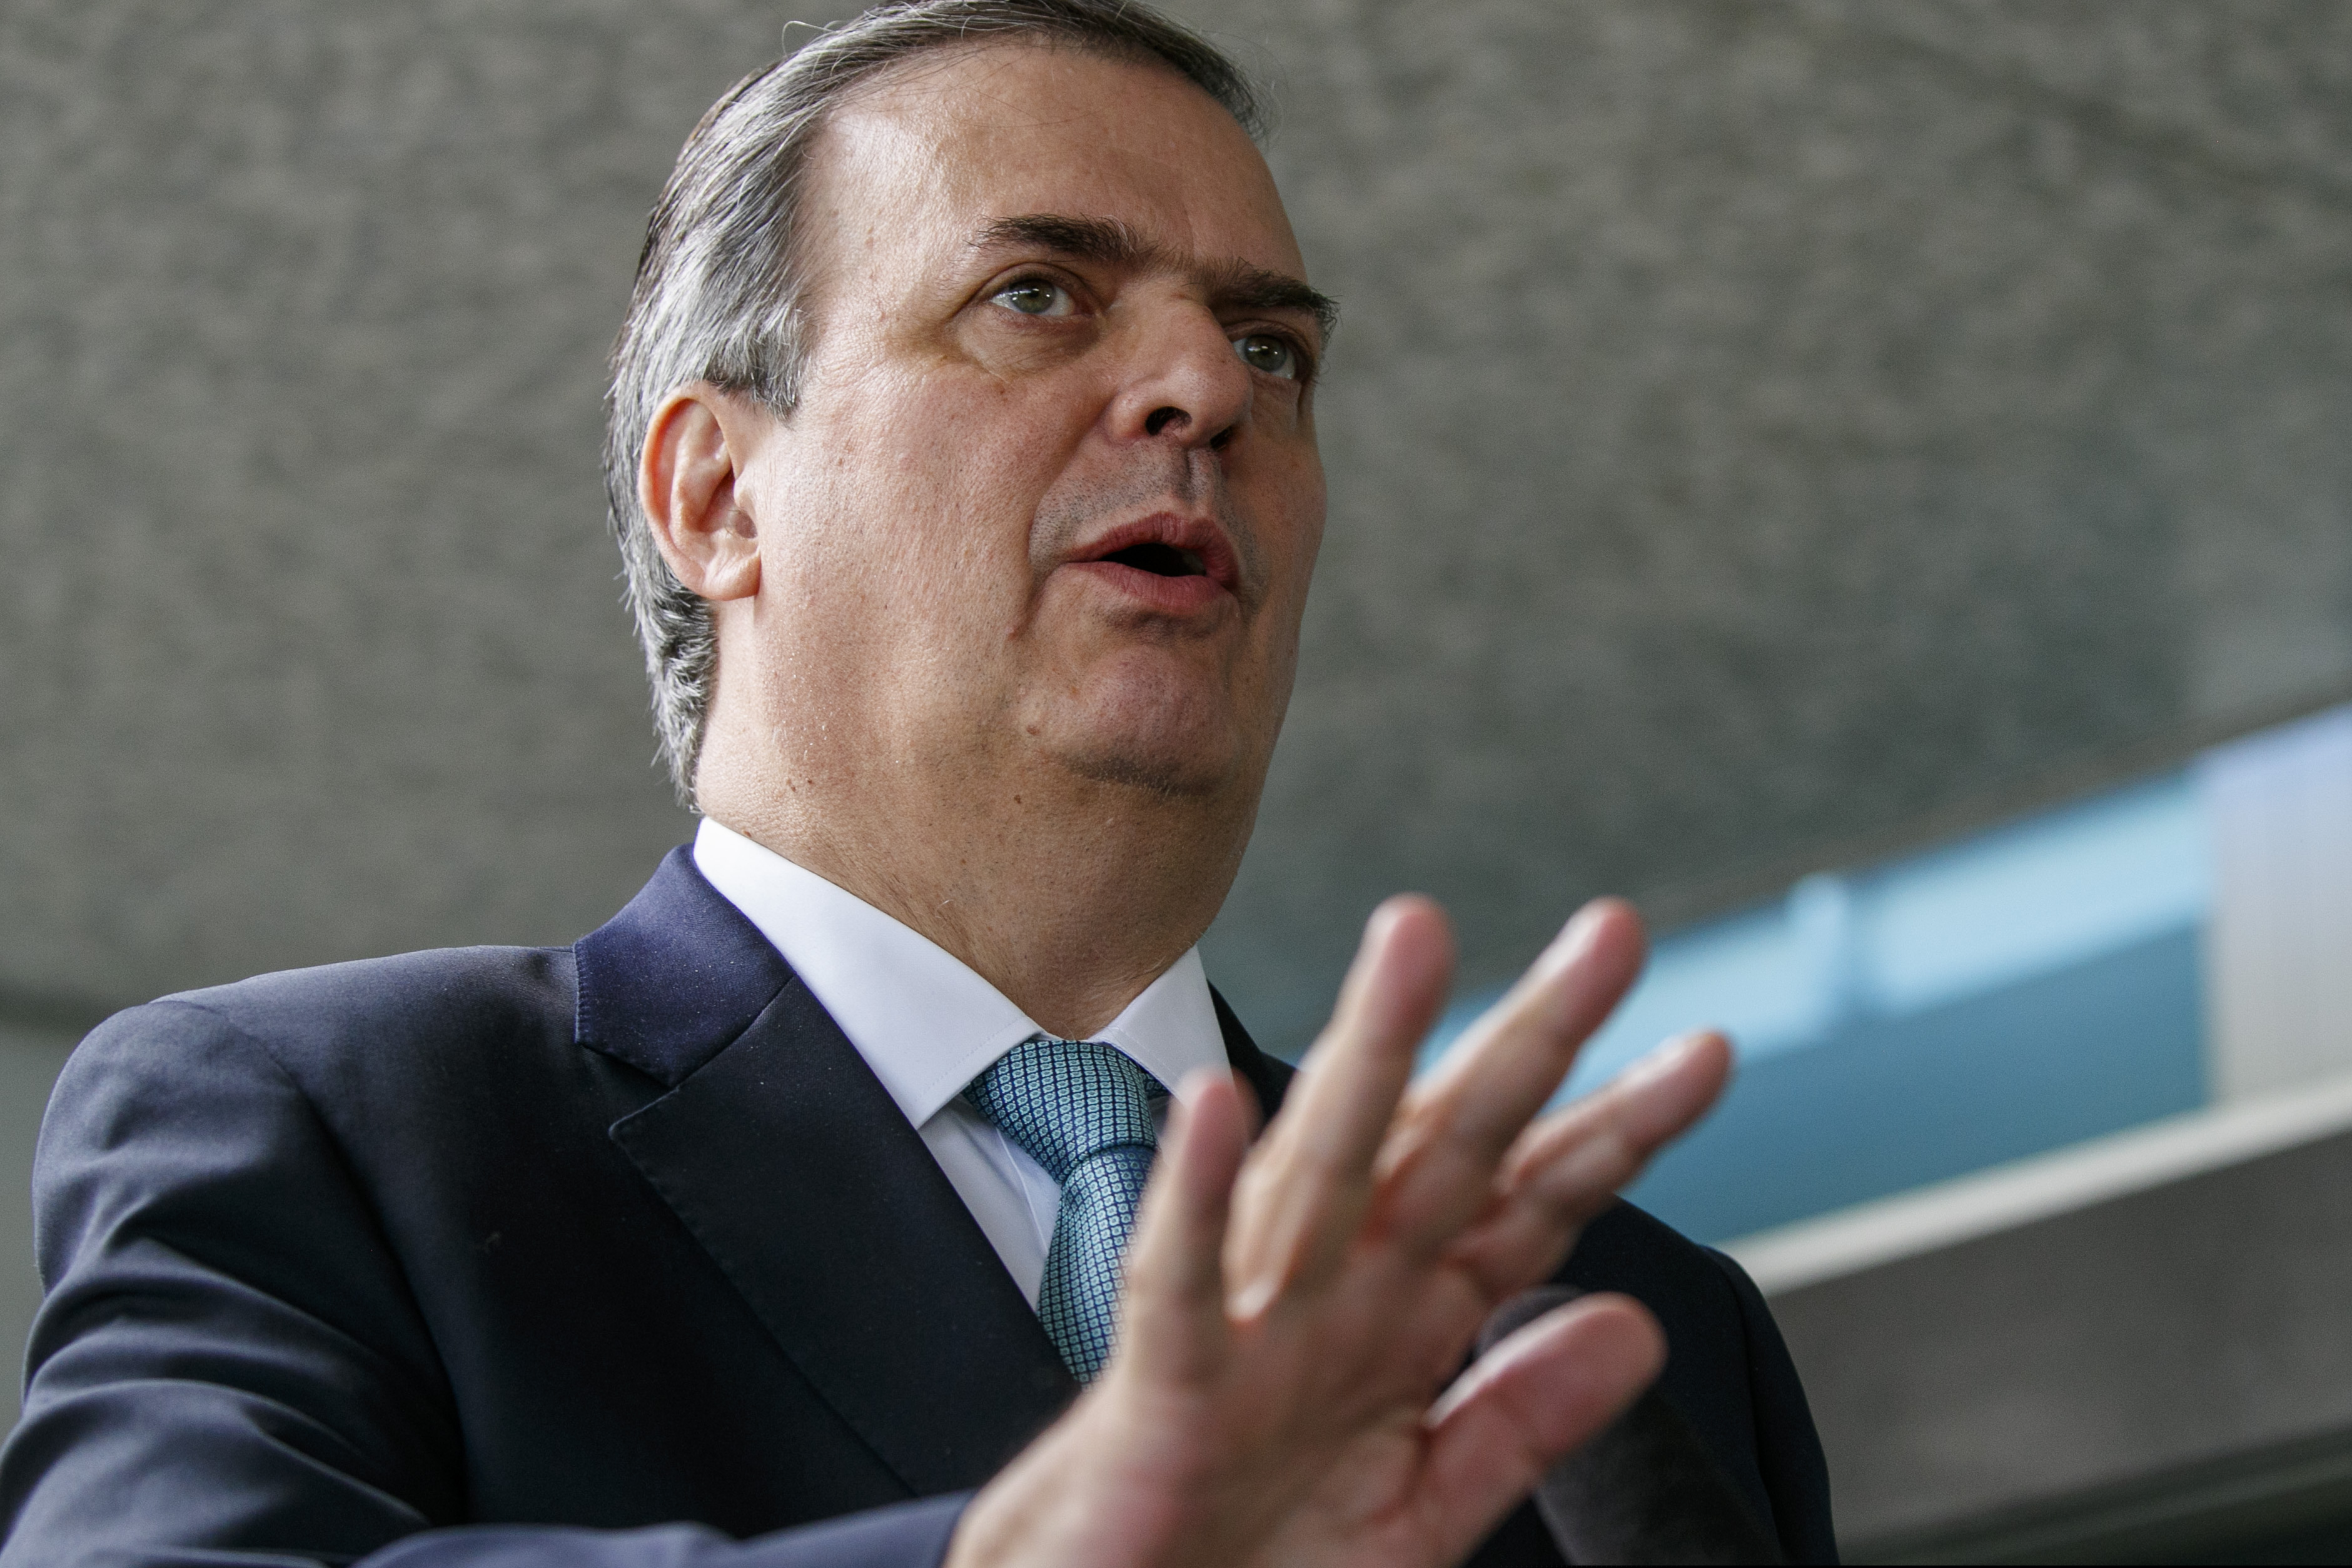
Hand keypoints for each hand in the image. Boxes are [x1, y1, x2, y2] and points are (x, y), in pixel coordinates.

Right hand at [947, 895, 1730, 1567]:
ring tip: (1416, 943)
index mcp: (1403, 1319)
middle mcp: (1336, 1295)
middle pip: (1447, 1145)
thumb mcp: (1424, 1505)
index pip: (1528, 1202)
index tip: (1702, 1052)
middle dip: (1527, 1039)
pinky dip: (1193, 1199)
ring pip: (1319, 1172)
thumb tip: (1635, 1323)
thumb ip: (1522, 1419)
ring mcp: (1250, 1329)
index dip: (1615, 1129)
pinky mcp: (1161, 1387)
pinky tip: (1215, 1108)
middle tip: (1610, 934)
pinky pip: (1176, 1286)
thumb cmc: (1248, 1553)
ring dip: (1365, 1053)